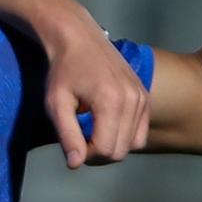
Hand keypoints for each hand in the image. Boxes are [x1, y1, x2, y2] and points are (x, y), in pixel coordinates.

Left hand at [41, 13, 149, 167]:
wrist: (79, 38)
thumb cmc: (63, 70)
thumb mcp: (56, 103)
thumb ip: (67, 135)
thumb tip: (76, 164)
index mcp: (112, 102)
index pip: (106, 150)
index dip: (86, 155)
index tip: (72, 141)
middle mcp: (134, 100)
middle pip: (121, 151)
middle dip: (98, 152)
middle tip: (79, 135)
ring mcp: (143, 97)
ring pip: (132, 144)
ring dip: (111, 143)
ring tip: (91, 127)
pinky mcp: (146, 96)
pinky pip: (140, 131)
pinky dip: (125, 134)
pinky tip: (106, 122)